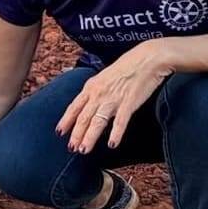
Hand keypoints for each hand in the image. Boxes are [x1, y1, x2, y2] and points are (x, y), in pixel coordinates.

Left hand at [57, 42, 171, 153]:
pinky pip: (121, 121)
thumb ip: (95, 91)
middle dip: (76, 134)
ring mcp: (113, 99)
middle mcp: (98, 94)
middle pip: (83, 118)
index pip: (74, 107)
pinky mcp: (129, 102)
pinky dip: (116, 133)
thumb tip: (87, 104)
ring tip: (83, 150)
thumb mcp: (103, 77)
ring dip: (89, 137)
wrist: (147, 58)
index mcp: (91, 87)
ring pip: (97, 122)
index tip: (59, 132)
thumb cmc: (127, 67)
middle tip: (71, 148)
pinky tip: (112, 144)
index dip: (66, 121)